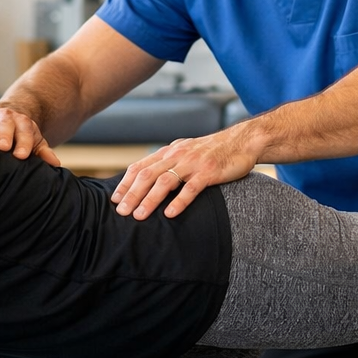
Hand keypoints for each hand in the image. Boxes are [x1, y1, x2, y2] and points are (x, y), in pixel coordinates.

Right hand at [0, 104, 60, 166]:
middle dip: (4, 134)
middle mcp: (5, 118)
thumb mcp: (34, 142)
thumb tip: (55, 164)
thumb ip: (43, 151)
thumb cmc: (21, 135)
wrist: (11, 116)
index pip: (26, 132)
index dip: (24, 143)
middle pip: (6, 123)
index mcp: (22, 124)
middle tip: (2, 146)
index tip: (21, 155)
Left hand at [112, 126, 261, 219]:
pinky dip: (179, 201)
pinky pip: (191, 188)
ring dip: (150, 200)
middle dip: (132, 194)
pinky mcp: (209, 172)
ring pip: (165, 182)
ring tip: (139, 216)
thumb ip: (169, 163)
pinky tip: (170, 214)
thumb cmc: (213, 151)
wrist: (242, 141)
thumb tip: (147, 180)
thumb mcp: (186, 152)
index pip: (140, 167)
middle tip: (122, 212)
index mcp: (169, 152)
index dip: (126, 183)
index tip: (115, 199)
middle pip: (148, 175)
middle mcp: (177, 155)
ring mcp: (193, 163)